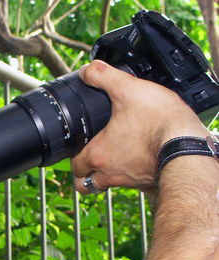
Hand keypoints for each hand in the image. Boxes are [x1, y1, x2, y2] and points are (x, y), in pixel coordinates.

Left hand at [70, 60, 207, 193]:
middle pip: (85, 184)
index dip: (74, 156)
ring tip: (109, 160)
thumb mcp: (128, 89)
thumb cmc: (158, 122)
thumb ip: (103, 76)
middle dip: (84, 173)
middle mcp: (109, 174)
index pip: (74, 166)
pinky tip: (135, 160)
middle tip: (89, 157)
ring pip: (105, 187)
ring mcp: (128, 182)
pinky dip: (127, 176)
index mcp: (98, 155)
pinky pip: (129, 185)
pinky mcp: (145, 183)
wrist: (187, 144)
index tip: (79, 147)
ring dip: (102, 177)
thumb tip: (87, 71)